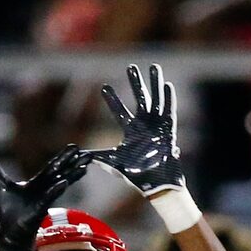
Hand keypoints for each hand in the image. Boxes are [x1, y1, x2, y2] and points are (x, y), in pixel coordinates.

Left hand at [0, 145, 90, 250]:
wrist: (9, 233)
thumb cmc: (9, 212)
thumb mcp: (1, 187)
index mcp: (36, 183)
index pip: (51, 167)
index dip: (62, 157)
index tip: (75, 147)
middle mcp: (43, 190)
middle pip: (60, 173)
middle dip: (73, 163)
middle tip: (88, 154)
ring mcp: (43, 199)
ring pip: (60, 184)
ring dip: (72, 175)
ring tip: (84, 167)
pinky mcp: (38, 210)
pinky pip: (48, 198)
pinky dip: (55, 189)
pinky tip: (63, 182)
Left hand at [96, 62, 186, 198]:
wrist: (155, 183)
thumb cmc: (136, 175)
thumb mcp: (113, 163)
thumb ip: (99, 157)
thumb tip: (81, 155)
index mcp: (131, 131)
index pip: (119, 111)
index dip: (112, 99)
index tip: (104, 87)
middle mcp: (144, 125)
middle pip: (139, 98)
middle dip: (135, 83)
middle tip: (130, 67)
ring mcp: (157, 126)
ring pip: (156, 99)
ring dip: (155, 83)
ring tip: (154, 66)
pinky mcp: (168, 130)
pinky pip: (169, 111)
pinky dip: (169, 99)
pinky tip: (167, 85)